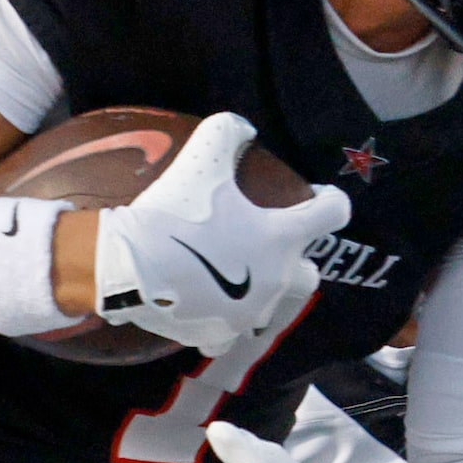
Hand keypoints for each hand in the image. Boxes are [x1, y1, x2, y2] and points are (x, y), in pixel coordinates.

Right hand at [90, 113, 348, 358]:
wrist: (130, 270)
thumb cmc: (174, 215)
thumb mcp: (200, 161)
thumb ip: (227, 133)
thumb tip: (242, 127)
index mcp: (281, 238)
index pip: (333, 214)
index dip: (329, 200)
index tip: (314, 196)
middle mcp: (276, 280)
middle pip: (308, 272)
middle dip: (296, 258)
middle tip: (266, 243)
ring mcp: (249, 314)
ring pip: (268, 303)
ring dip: (257, 288)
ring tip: (228, 273)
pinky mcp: (219, 336)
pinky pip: (230, 331)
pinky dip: (222, 319)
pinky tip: (203, 305)